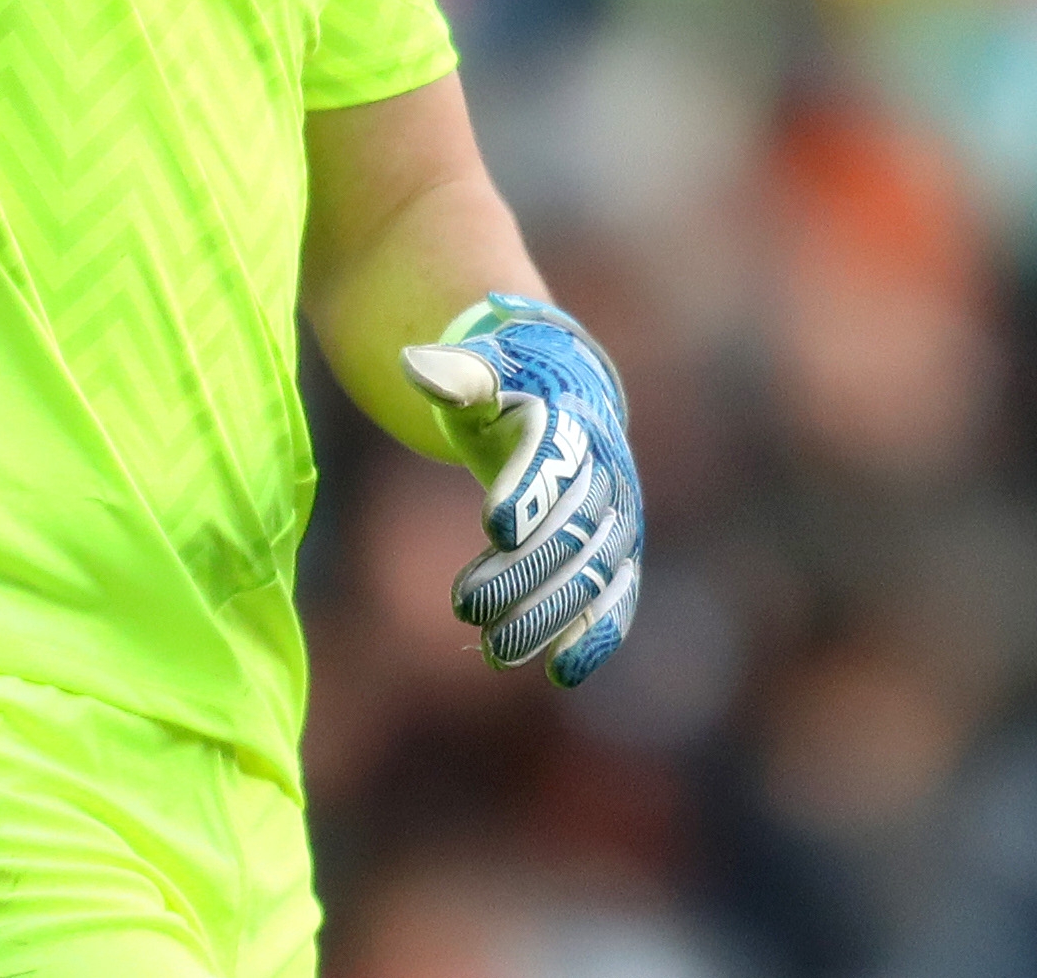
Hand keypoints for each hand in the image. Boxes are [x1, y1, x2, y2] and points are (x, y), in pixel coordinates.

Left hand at [400, 294, 641, 687]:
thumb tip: (417, 364)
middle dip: (522, 572)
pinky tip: (562, 671)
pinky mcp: (619, 557)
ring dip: (549, 614)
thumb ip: (457, 377)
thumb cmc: (510, 387)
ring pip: (593, 574)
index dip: (528, 491)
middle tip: (465, 607)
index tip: (494, 526)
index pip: (552, 460)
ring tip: (496, 650)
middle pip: (571, 529)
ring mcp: (618, 519)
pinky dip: (595, 635)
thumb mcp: (483, 373)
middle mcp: (605, 473)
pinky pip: (616, 600)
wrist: (568, 397)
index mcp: (569, 422)